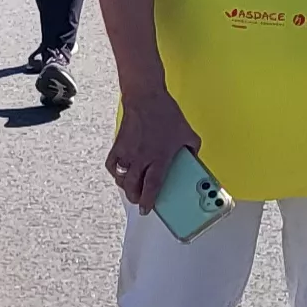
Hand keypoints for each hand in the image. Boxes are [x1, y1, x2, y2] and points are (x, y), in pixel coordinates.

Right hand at [105, 82, 199, 211]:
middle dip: (135, 198)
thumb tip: (195, 158)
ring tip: (131, 188)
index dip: (148, 201)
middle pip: (132, 187)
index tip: (147, 209)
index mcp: (160, 157)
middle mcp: (142, 157)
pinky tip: (121, 172)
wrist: (145, 97)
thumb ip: (193, 148)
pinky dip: (115, 172)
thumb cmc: (166, 113)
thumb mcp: (187, 132)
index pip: (152, 186)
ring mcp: (128, 152)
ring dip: (125, 187)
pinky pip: (112, 164)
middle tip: (139, 200)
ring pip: (121, 178)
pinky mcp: (118, 144)